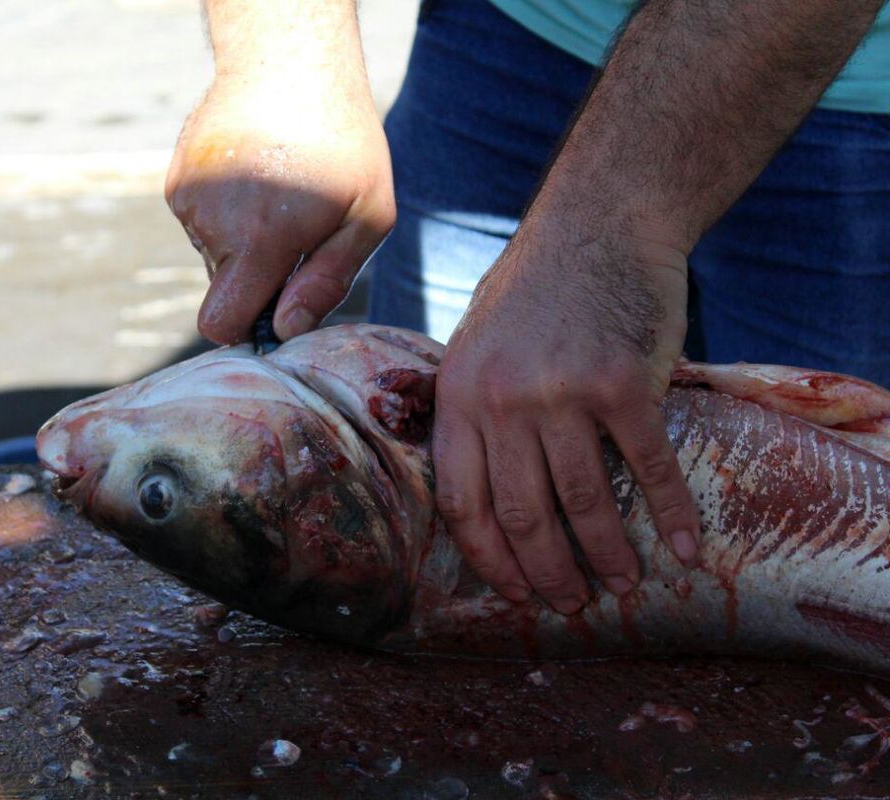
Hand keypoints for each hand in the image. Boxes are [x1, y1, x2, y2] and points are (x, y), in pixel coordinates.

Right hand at [165, 70, 393, 343]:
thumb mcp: (367, 217)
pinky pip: (201, 224)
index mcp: (259, 240)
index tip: (275, 308)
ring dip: (243, 241)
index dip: (245, 327)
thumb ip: (326, 282)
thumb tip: (283, 330)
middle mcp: (211, 223)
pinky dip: (227, 213)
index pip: (220, 323)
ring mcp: (187, 201)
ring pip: (213, 255)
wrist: (290, 60)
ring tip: (278, 193)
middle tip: (296, 234)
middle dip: (254, 279)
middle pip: (221, 290)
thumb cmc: (345, 143)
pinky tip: (254, 178)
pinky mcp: (176, 181)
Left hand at [433, 218, 700, 613]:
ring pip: (584, 502)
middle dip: (547, 573)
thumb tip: (480, 493)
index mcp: (458, 396)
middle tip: (569, 604)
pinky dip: (668, 514)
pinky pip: (648, 468)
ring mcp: (563, 392)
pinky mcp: (624, 383)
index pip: (463, 503)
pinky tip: (681, 549)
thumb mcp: (475, 346)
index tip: (514, 593)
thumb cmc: (534, 291)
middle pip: (522, 514)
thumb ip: (471, 413)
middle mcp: (503, 400)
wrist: (598, 225)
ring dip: (605, 556)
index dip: (490, 559)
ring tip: (621, 586)